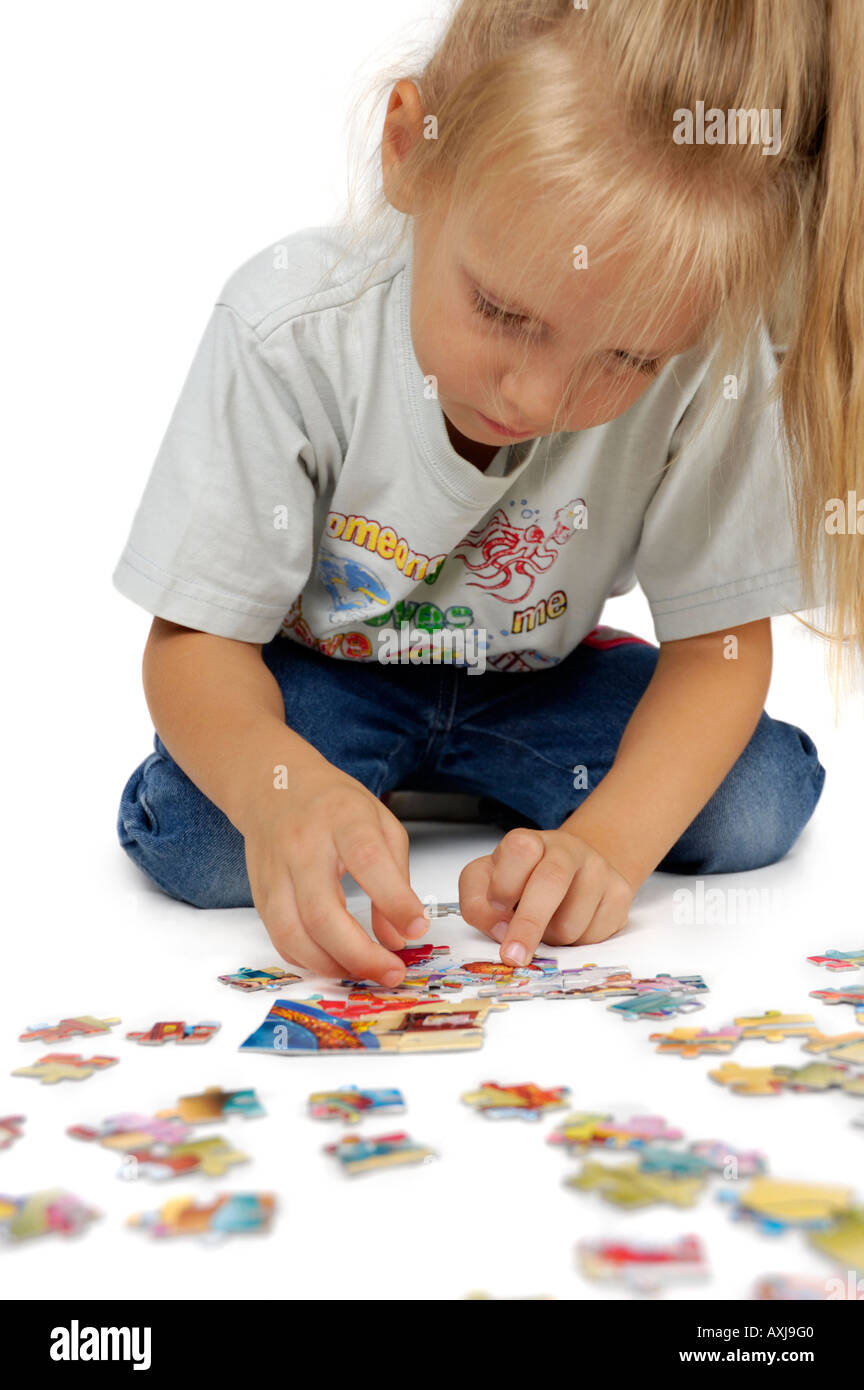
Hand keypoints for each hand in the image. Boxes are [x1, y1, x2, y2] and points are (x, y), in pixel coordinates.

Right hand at [240, 761, 427, 985]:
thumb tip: (399, 935)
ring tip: (364, 973)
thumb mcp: (380, 822)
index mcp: (342, 819)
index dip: (394, 900)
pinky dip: (307, 960)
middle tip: (391, 972)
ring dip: (332, 965)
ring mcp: (275, 871)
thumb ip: (395, 877)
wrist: (274, 785)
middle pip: (323, 911)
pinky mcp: (260, 893)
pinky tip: (334, 963)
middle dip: (360, 953)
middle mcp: (302, 846)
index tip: (418, 928)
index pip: (367, 860)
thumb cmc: (333, 804)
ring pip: (293, 933)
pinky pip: (279, 939)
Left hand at [459, 827, 633, 963]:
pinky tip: (572, 924)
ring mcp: (597, 869)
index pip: (518, 849)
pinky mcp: (620, 893)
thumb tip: (501, 930)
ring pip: (570, 923)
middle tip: (513, 956)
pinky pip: (594, 937)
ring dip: (551, 939)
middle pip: (550, 882)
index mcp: (528, 841)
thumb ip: (477, 904)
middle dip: (528, 925)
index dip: (505, 884)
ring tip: (548, 924)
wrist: (574, 870)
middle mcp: (566, 849)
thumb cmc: (520, 881)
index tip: (498, 909)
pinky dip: (576, 945)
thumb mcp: (486, 883)